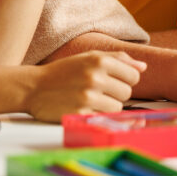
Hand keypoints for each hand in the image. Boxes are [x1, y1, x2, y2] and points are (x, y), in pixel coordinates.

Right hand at [25, 50, 145, 120]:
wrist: (33, 87)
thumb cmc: (64, 71)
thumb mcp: (89, 57)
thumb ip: (119, 59)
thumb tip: (143, 67)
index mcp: (100, 60)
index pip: (134, 75)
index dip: (126, 80)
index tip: (114, 81)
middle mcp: (95, 77)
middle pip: (127, 92)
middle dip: (117, 94)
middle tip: (100, 91)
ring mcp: (87, 96)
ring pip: (118, 107)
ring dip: (108, 106)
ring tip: (91, 99)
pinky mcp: (79, 113)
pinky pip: (103, 118)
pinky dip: (96, 115)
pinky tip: (83, 108)